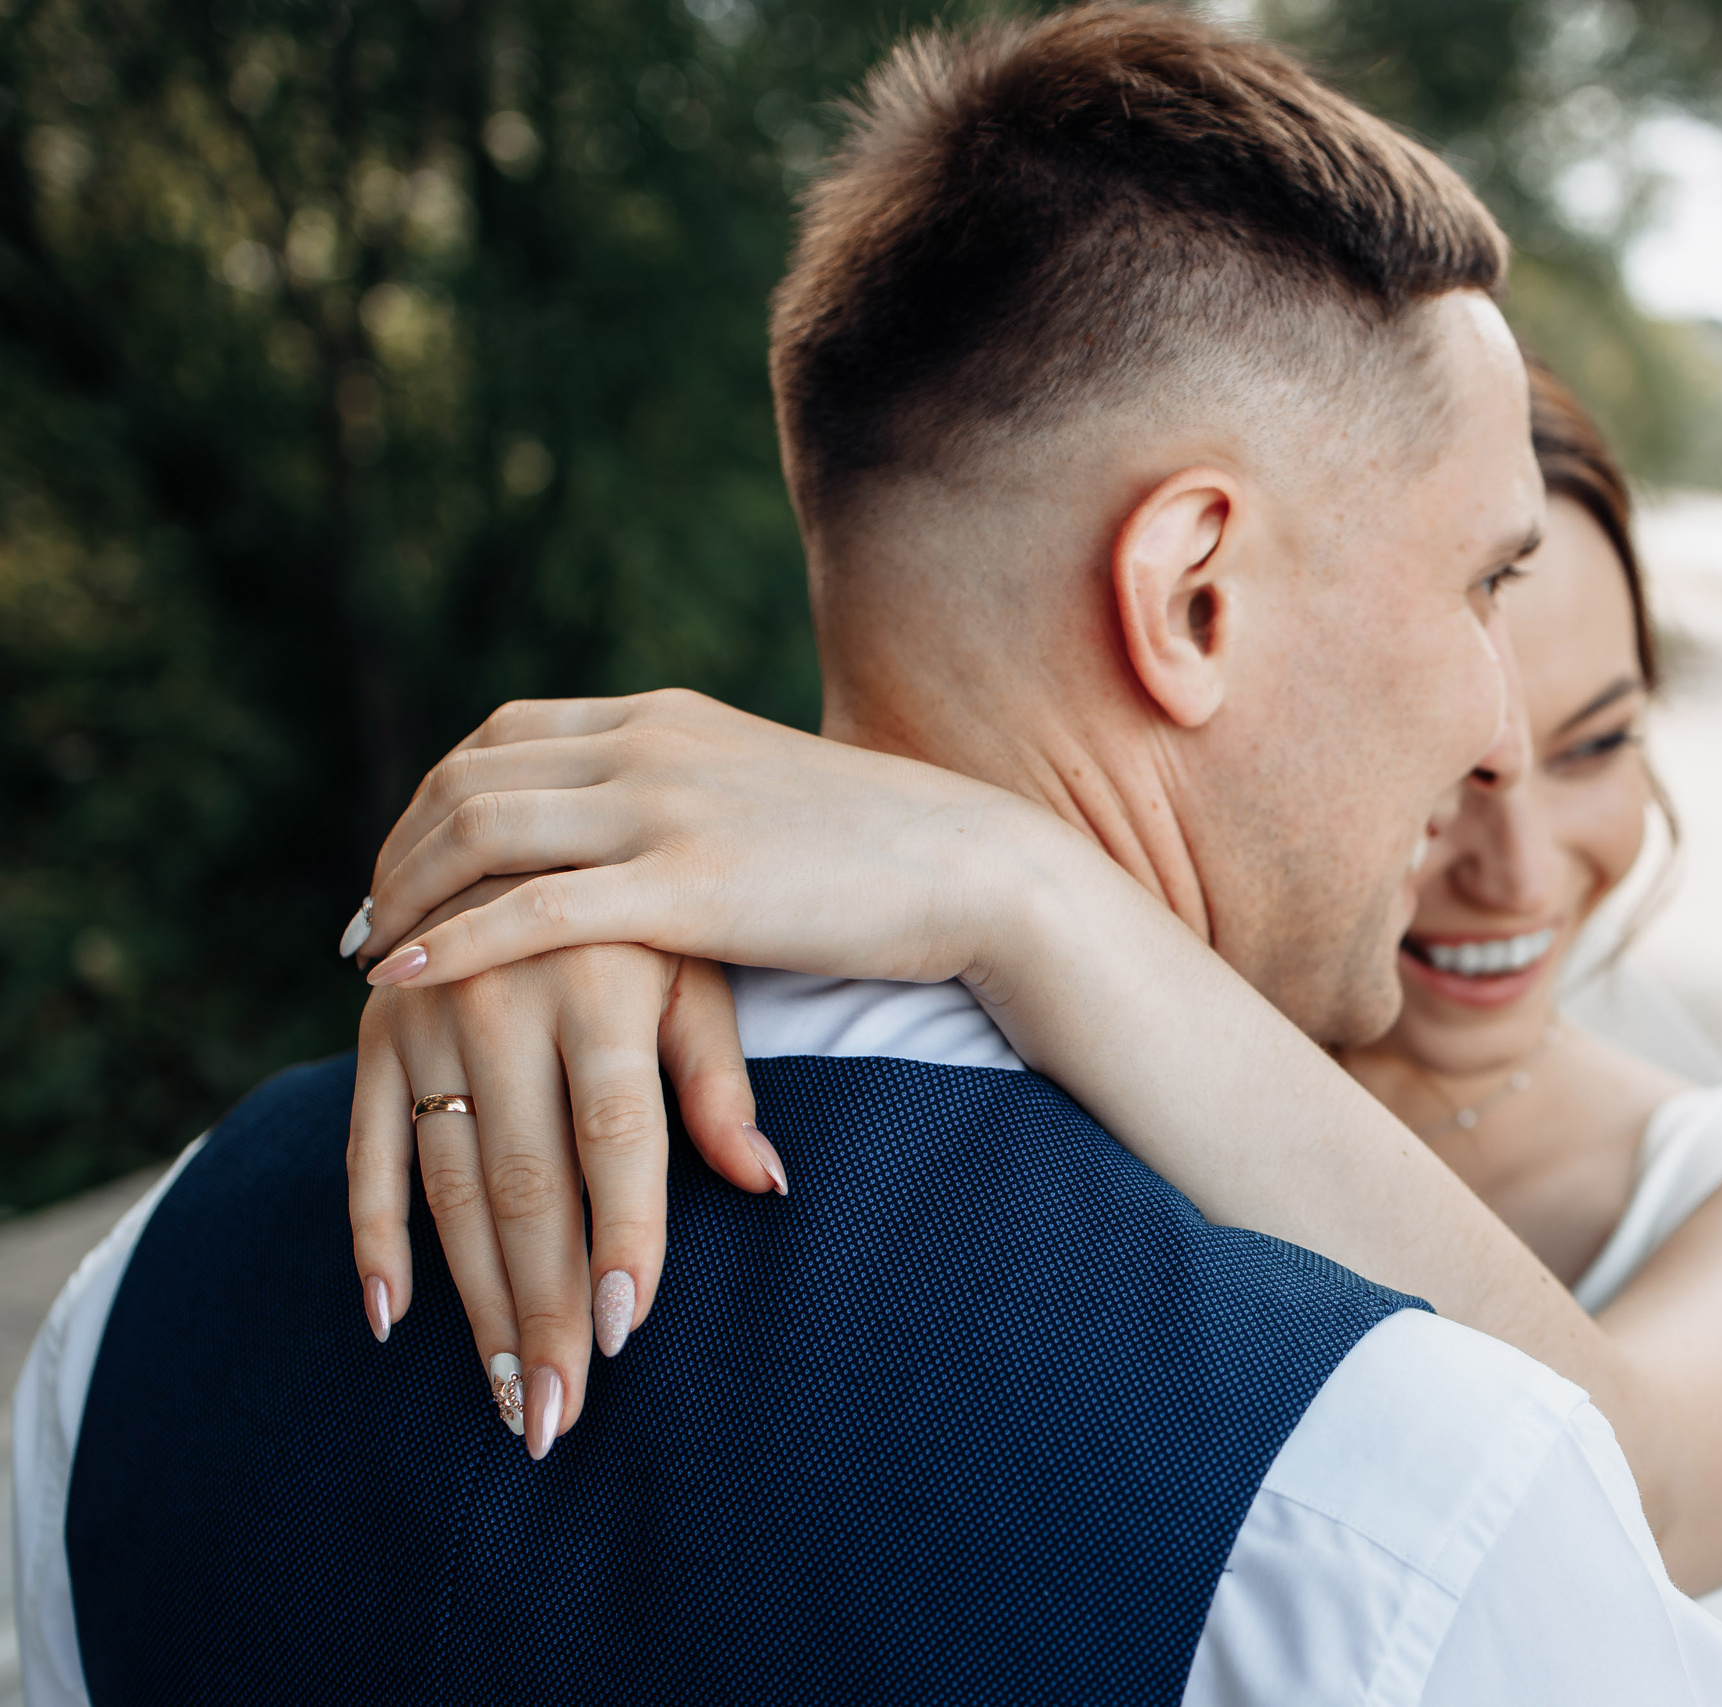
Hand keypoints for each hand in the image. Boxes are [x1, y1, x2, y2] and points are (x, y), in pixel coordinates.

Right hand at [348, 926, 778, 1457]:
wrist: (529, 816)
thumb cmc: (651, 917)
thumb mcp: (699, 971)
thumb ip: (719, 1081)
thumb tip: (768, 1186)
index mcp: (598, 984)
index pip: (613, 1136)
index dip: (621, 1234)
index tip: (623, 1332)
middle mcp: (502, 999)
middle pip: (525, 1181)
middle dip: (541, 1309)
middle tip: (555, 1415)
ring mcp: (425, 1018)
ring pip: (447, 1185)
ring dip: (472, 1300)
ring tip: (502, 1395)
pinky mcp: (371, 1035)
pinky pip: (364, 1151)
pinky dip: (371, 1237)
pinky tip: (390, 1320)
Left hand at [350, 689, 1061, 995]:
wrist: (975, 868)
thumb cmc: (886, 854)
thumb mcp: (766, 795)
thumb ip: (694, 797)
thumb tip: (650, 835)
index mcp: (666, 717)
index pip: (505, 734)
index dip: (433, 795)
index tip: (405, 858)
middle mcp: (648, 744)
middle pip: (470, 777)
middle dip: (397, 848)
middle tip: (365, 919)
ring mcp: (664, 809)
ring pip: (480, 831)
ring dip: (402, 893)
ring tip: (368, 954)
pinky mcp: (686, 887)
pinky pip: (530, 909)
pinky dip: (451, 940)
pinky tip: (404, 978)